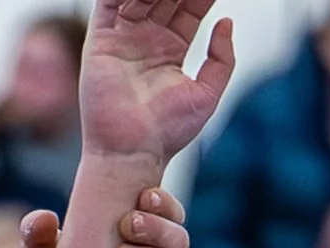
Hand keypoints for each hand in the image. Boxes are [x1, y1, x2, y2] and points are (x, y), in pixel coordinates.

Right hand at [78, 0, 235, 167]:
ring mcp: (124, 35)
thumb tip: (227, 21)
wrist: (132, 151)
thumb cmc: (166, 133)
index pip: (190, 7)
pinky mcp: (102, 37)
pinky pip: (110, 1)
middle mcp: (148, 38)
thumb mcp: (206, 95)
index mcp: (172, 48)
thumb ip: (221, 59)